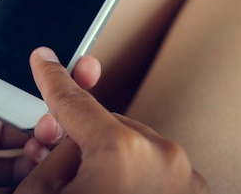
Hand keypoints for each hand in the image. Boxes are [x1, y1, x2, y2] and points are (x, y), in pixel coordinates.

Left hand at [0, 0, 100, 193]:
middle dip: (67, 88)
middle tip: (86, 78)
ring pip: (32, 130)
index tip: (80, 45)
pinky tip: (40, 153)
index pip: (23, 56)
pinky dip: (33, 165)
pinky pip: (12, 169)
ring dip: (54, 126)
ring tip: (55, 123)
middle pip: (37, 93)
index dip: (54, 52)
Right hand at [15, 47, 207, 193]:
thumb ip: (46, 159)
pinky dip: (135, 178)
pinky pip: (156, 168)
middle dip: (80, 144)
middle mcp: (161, 156)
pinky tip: (116, 192)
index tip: (44, 59)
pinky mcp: (195, 193)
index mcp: (120, 152)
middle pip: (104, 127)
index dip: (51, 78)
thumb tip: (60, 144)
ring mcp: (184, 176)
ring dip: (109, 163)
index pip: (75, 102)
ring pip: (132, 147)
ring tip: (92, 188)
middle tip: (57, 167)